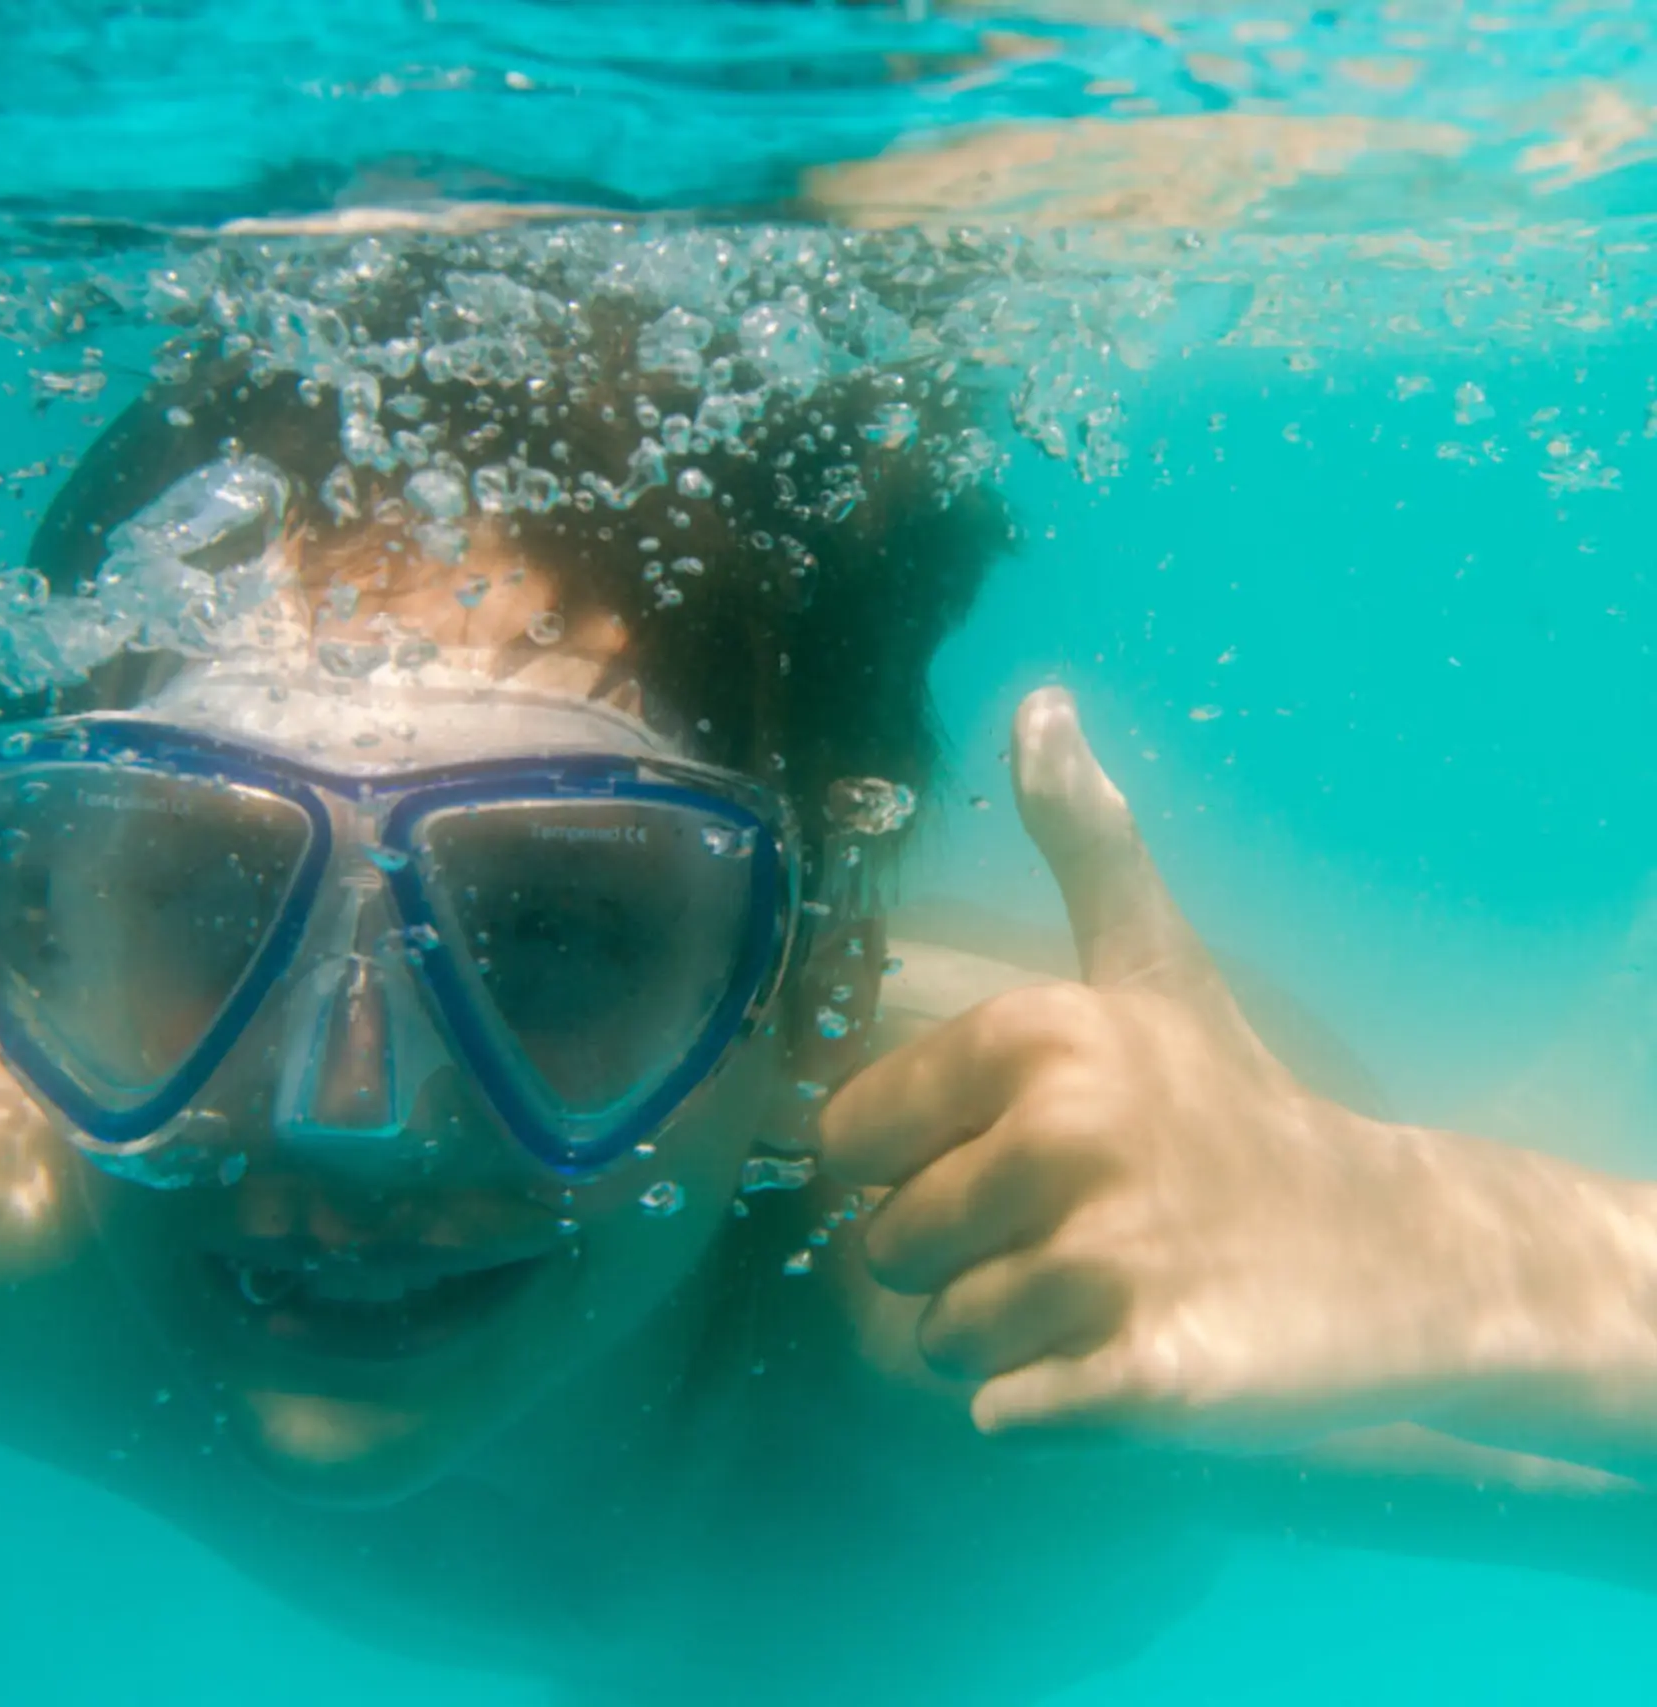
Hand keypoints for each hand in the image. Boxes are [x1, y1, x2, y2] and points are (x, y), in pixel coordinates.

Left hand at [821, 688, 1524, 1446]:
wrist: (1400, 1251)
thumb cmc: (1235, 1106)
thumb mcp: (1153, 966)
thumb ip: (1084, 840)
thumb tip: (1038, 699)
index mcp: (1033, 1036)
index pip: (848, 1145)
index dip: (917, 1168)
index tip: (1017, 1160)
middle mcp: (1065, 1134)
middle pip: (887, 1251)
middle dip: (961, 1262)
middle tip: (1076, 1235)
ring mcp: (1111, 1257)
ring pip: (940, 1340)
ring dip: (1008, 1337)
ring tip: (1107, 1293)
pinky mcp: (1150, 1376)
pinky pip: (1003, 1414)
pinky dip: (1045, 1406)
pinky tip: (1126, 1357)